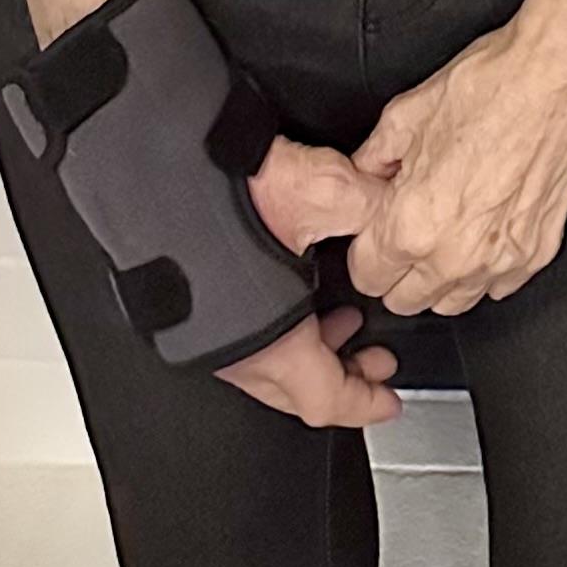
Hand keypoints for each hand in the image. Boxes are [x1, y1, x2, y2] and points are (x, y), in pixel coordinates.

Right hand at [216, 140, 398, 426]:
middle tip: (375, 357)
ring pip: (271, 369)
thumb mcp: (326, 191)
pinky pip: (247, 343)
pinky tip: (297, 296)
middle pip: (297, 393)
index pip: (325, 400)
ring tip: (344, 320)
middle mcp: (234, 350)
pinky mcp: (194, 309)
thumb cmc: (222, 184)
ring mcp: (208, 334)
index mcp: (269, 341)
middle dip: (344, 377)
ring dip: (313, 352)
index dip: (365, 404)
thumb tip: (406, 210)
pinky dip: (281, 333)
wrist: (160, 162)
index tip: (389, 401)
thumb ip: (377, 208)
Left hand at [347, 0, 566, 315]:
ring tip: (449, 230)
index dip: (367, 248)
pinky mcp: (539, 252)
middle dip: (399, 268)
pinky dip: (488, 267)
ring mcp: (501, 259)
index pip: (366, 276)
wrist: (561, 72)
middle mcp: (455, 255)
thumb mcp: (408, 112)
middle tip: (410, 227)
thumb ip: (374, 157)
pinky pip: (500, 286)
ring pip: (453, 302)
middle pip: (405, 300)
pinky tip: (487, 227)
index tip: (377, 229)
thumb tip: (365, 174)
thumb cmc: (494, 85)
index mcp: (412, 224)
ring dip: (442, 277)